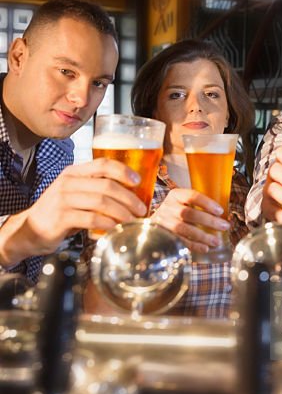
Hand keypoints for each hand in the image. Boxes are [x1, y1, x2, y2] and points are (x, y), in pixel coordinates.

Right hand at [0, 158, 147, 267]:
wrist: (29, 229)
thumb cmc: (58, 212)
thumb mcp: (75, 195)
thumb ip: (95, 191)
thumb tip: (129, 196)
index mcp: (74, 173)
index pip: (102, 164)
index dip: (123, 171)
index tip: (138, 181)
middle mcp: (68, 182)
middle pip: (106, 185)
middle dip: (129, 198)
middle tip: (141, 209)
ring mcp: (63, 199)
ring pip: (101, 202)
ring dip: (122, 212)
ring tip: (132, 220)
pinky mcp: (61, 217)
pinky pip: (91, 219)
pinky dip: (108, 224)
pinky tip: (115, 228)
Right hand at [151, 187, 229, 253]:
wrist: (154, 223)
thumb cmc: (175, 211)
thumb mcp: (183, 202)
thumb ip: (198, 206)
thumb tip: (223, 217)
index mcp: (176, 195)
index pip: (192, 196)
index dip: (207, 203)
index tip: (220, 211)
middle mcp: (168, 207)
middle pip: (189, 213)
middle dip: (209, 221)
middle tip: (224, 226)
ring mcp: (164, 222)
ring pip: (184, 228)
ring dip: (203, 236)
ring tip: (217, 241)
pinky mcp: (164, 236)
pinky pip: (180, 241)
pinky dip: (194, 245)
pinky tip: (205, 248)